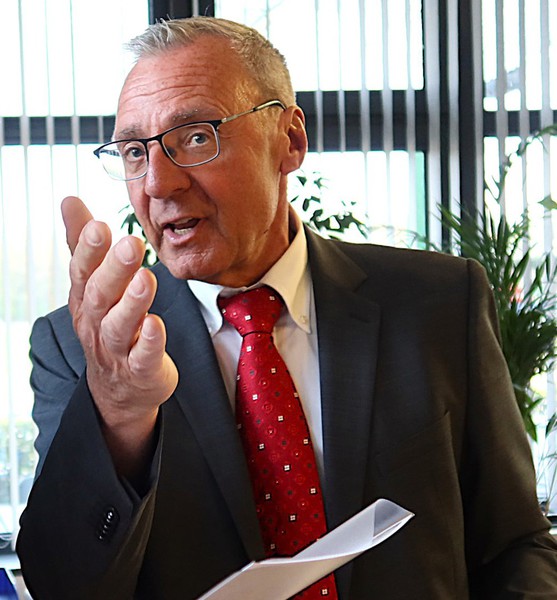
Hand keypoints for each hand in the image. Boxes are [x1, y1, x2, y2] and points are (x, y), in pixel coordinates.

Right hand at [61, 196, 177, 478]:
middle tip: (130, 243)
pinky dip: (149, 341)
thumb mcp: (92, 285)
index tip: (99, 225)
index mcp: (85, 299)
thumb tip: (69, 200)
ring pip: (119, 325)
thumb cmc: (107, 325)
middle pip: (100, 295)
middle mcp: (96, 322)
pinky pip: (142, 356)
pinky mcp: (140, 369)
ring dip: (132, 302)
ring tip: (147, 278)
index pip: (82, 271)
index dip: (88, 250)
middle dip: (113, 269)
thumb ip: (83, 244)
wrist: (120, 388)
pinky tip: (156, 324)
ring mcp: (117, 348)